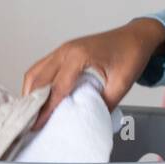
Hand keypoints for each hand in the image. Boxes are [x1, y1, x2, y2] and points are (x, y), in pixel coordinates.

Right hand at [21, 18, 164, 129]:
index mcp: (79, 56)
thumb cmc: (131, 54)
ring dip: (31, 93)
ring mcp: (62, 50)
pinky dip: (36, 85)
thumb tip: (89, 121)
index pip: (56, 88)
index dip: (46, 109)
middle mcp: (66, 51)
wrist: (135, 37)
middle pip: (38, 80)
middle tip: (29, 124)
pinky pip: (42, 68)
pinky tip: (40, 99)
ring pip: (35, 73)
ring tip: (32, 114)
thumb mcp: (123, 83)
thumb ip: (105, 103)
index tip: (37, 126)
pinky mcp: (63, 53)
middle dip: (32, 103)